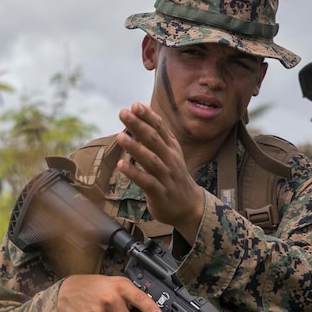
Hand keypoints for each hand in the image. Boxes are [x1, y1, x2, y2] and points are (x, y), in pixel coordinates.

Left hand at [115, 102, 202, 240]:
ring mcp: (166, 176)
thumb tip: (142, 112)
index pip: (160, 128)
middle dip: (139, 125)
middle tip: (124, 112)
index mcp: (171, 148)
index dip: (148, 116)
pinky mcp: (160, 192)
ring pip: (150, 159)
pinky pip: (146, 181)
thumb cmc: (174, 177)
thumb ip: (158, 135)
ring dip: (135, 147)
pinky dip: (134, 173)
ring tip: (120, 136)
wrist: (190, 207)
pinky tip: (121, 165)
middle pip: (154, 140)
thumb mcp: (171, 154)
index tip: (135, 104)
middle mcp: (170, 160)